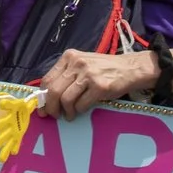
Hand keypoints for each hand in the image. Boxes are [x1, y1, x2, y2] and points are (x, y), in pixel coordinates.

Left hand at [37, 46, 158, 117]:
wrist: (129, 68)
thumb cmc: (103, 69)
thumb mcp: (82, 65)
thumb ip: (66, 75)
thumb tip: (48, 97)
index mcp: (69, 57)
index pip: (47, 79)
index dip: (42, 97)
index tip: (42, 109)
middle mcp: (77, 63)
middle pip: (54, 91)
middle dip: (51, 108)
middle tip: (54, 116)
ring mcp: (88, 74)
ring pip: (66, 99)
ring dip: (66, 112)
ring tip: (70, 115)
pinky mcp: (100, 87)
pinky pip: (81, 105)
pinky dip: (79, 111)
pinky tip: (82, 110)